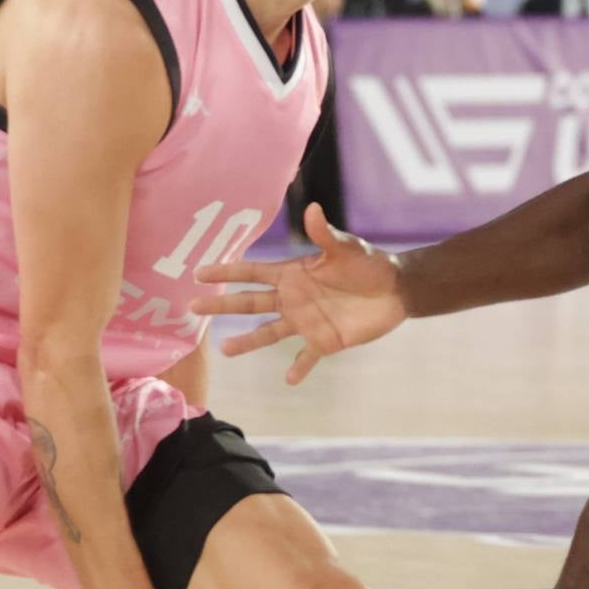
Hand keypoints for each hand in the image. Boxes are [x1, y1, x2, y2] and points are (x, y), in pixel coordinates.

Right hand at [190, 203, 404, 385]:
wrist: (395, 290)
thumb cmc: (369, 264)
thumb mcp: (347, 248)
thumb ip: (325, 234)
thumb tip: (312, 209)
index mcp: (293, 274)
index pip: (252, 273)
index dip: (227, 271)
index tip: (199, 273)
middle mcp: (292, 299)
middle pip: (250, 303)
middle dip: (222, 304)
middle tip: (192, 307)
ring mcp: (305, 322)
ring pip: (269, 333)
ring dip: (248, 342)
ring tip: (225, 349)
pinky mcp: (324, 341)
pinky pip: (307, 357)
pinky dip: (299, 368)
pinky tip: (289, 379)